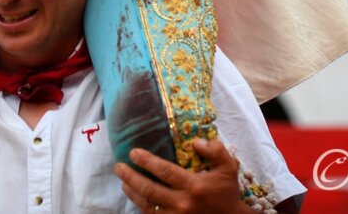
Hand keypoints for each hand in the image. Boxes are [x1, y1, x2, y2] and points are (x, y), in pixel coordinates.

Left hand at [115, 138, 247, 213]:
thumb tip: (195, 141)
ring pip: (148, 206)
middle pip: (149, 190)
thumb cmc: (228, 193)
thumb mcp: (227, 167)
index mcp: (194, 186)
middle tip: (119, 167)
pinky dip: (143, 207)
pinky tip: (136, 198)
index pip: (164, 171)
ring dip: (132, 193)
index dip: (146, 161)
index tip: (133, 153)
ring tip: (123, 182)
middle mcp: (183, 203)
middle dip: (131, 177)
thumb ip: (214, 150)